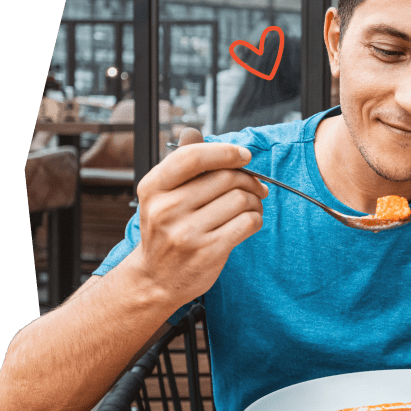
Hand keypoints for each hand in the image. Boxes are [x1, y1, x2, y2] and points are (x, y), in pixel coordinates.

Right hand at [133, 127, 267, 306]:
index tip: (244, 155)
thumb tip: (193, 132)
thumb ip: (180, 166)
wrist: (155, 279)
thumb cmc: (164, 232)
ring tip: (252, 204)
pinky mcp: (209, 251)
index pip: (193, 156)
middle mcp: (167, 209)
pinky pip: (248, 222)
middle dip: (248, 178)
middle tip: (256, 185)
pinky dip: (256, 218)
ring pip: (241, 199)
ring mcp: (187, 232)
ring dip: (255, 199)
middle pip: (225, 177)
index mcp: (153, 188)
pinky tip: (250, 220)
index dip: (225, 151)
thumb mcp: (160, 197)